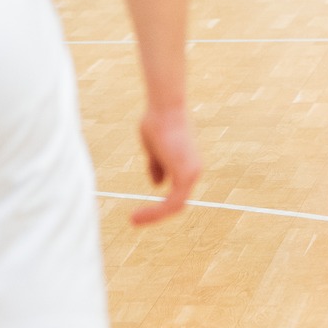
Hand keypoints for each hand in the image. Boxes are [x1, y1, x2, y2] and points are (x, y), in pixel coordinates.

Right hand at [130, 104, 201, 225]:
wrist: (163, 108)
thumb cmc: (157, 122)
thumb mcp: (155, 149)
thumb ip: (158, 165)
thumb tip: (158, 184)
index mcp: (188, 165)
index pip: (177, 194)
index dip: (160, 205)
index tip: (139, 211)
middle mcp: (194, 171)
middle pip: (177, 204)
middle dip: (156, 214)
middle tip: (134, 219)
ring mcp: (192, 173)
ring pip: (174, 206)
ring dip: (153, 216)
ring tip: (133, 220)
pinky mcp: (185, 175)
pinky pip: (171, 203)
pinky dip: (155, 212)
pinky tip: (136, 215)